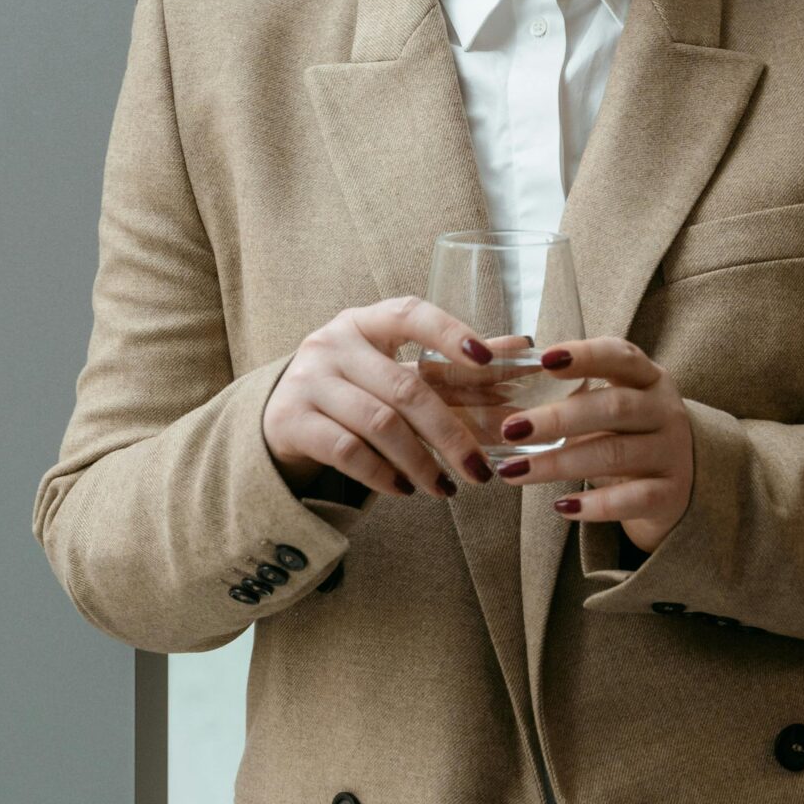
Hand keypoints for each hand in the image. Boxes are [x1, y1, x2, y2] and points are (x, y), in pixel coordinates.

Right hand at [262, 298, 530, 500]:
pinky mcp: (290, 420)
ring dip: (421, 462)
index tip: (486, 359)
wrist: (281, 417)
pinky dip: (382, 474)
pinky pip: (347, 451)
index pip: (410, 314)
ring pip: (379, 424)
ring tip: (445, 488)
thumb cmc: (354, 388)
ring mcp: (307, 380)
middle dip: (450, 433)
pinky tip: (405, 489)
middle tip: (480, 470)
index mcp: (365, 322)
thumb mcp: (394, 369)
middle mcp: (332, 343)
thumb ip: (452, 365)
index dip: (449, 333)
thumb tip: (522, 349)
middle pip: (404, 388)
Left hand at [489, 335, 693, 554]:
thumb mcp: (612, 407)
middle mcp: (665, 411)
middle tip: (510, 428)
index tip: (544, 359)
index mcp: (648, 379)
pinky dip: (595, 505)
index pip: (621, 356)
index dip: (585, 356)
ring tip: (513, 471)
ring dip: (559, 463)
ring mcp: (672, 452)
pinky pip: (633, 499)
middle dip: (557, 418)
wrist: (684, 484)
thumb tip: (501, 384)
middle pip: (613, 407)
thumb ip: (572, 394)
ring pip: (614, 454)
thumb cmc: (630, 435)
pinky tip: (560, 507)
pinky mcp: (671, 494)